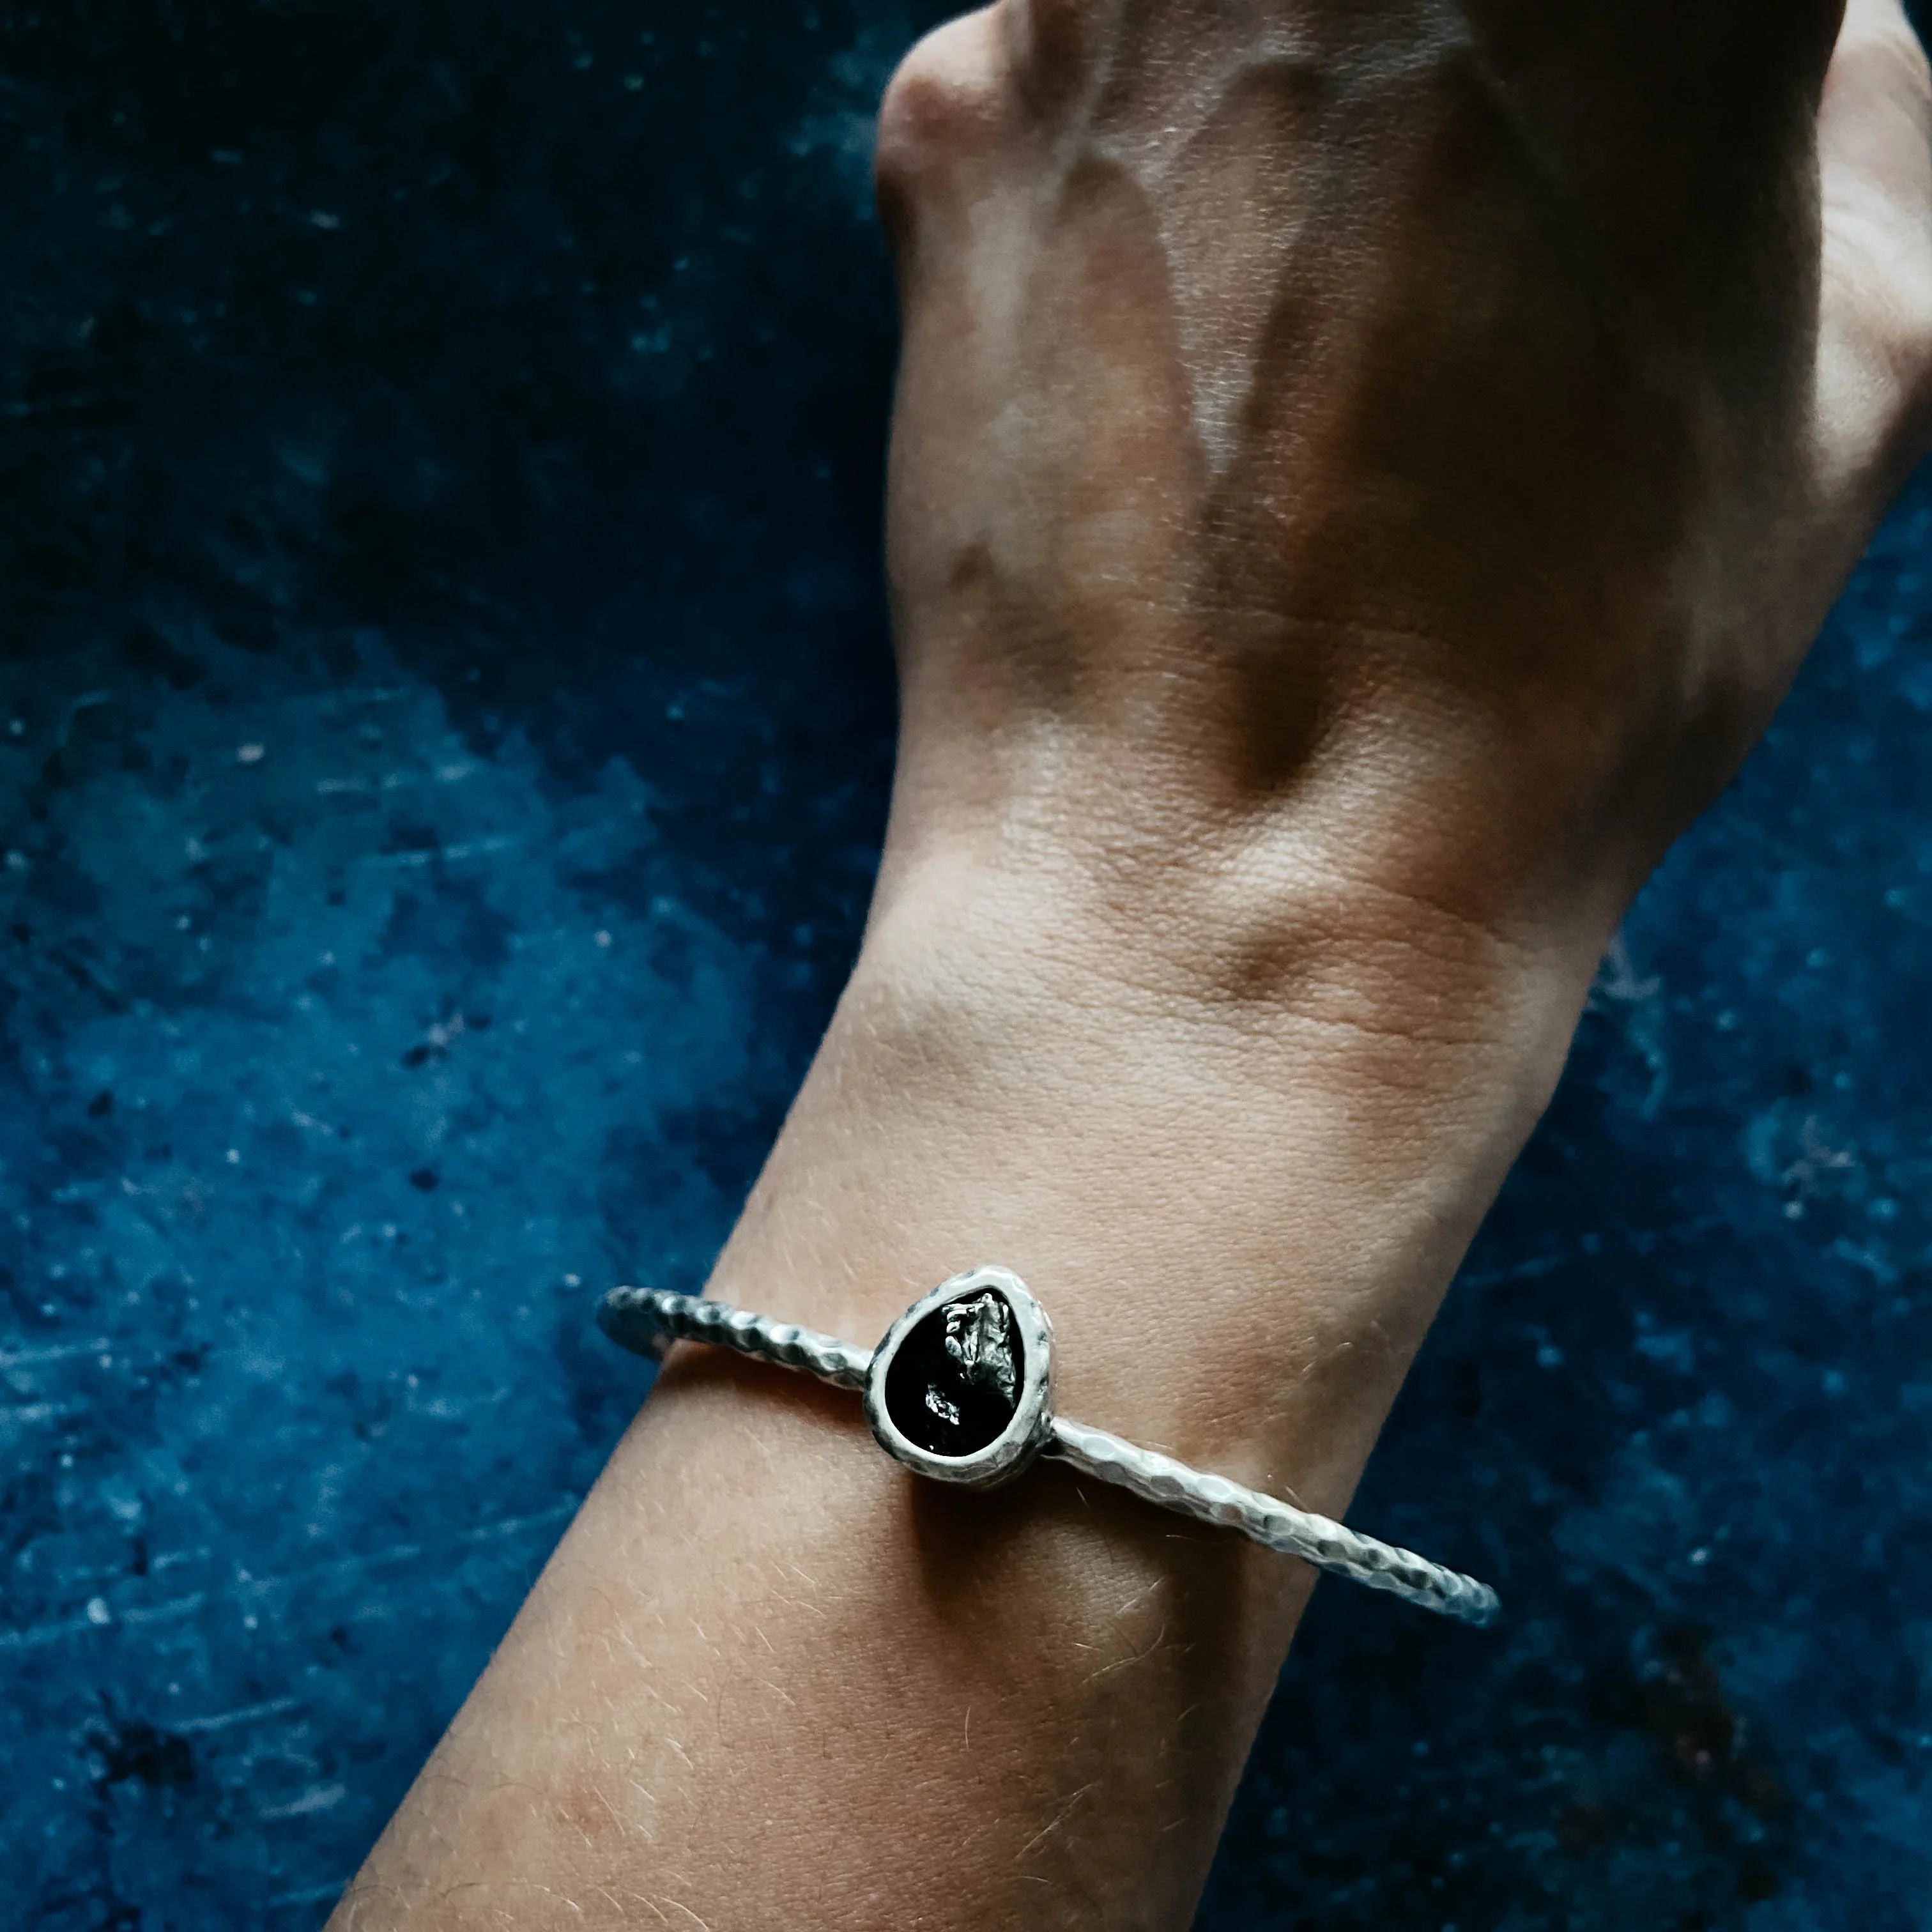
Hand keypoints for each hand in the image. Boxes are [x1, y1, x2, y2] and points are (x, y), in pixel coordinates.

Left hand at [875, 0, 1931, 974]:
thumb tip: (1813, 50)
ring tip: (1307, 322)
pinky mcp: (959, 120)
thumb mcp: (1862, 381)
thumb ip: (1866, 126)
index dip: (1656, 77)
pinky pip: (1063, 73)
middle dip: (1468, 68)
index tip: (1613, 174)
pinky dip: (1123, 183)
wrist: (1231, 881)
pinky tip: (1166, 363)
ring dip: (1291, 88)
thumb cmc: (1566, 677)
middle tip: (1464, 252)